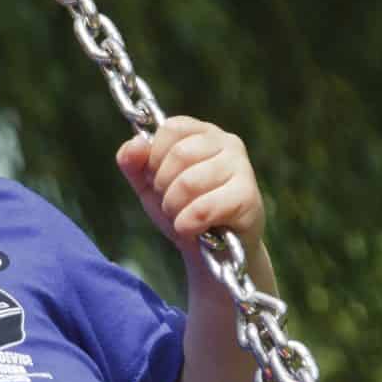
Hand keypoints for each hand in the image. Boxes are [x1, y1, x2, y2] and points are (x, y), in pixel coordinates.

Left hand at [115, 116, 263, 249]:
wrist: (215, 253)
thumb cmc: (185, 211)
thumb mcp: (150, 186)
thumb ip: (134, 162)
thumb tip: (135, 143)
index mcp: (203, 133)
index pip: (171, 128)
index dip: (155, 158)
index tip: (158, 180)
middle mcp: (228, 143)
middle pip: (179, 154)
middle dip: (163, 187)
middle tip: (171, 204)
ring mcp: (242, 168)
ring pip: (189, 182)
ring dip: (174, 208)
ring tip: (182, 217)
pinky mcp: (248, 197)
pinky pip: (204, 208)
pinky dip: (188, 223)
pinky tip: (191, 229)